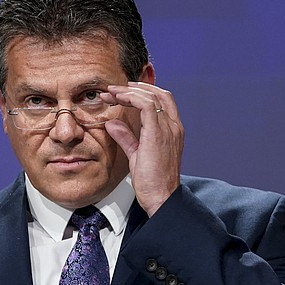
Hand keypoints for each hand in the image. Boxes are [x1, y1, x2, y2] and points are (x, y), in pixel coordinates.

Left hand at [103, 82, 183, 216]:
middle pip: (159, 93)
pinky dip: (130, 97)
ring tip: (111, 92)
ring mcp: (168, 129)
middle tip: (114, 90)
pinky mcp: (157, 133)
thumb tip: (113, 124)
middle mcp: (173, 126)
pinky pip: (146, 105)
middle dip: (135, 88)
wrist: (160, 197)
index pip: (161, 101)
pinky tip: (117, 99)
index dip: (141, 94)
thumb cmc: (152, 182)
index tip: (120, 96)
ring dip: (129, 91)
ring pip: (152, 96)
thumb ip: (127, 138)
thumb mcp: (137, 155)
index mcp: (172, 130)